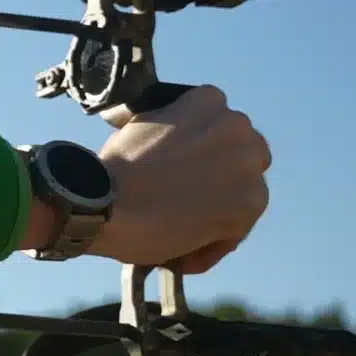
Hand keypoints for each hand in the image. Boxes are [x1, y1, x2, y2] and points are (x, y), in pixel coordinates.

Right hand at [87, 86, 271, 272]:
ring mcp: (248, 165)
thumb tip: (176, 148)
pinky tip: (184, 255)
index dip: (204, 151)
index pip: (220, 126)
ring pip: (245, 193)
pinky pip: (237, 229)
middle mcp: (237, 126)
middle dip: (221, 177)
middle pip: (243, 155)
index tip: (184, 170)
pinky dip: (214, 244)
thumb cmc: (114, 169)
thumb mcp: (144, 126)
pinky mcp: (250, 204)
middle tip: (188, 199)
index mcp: (208, 100)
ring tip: (183, 233)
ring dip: (219, 212)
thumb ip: (173, 129)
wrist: (105, 202)